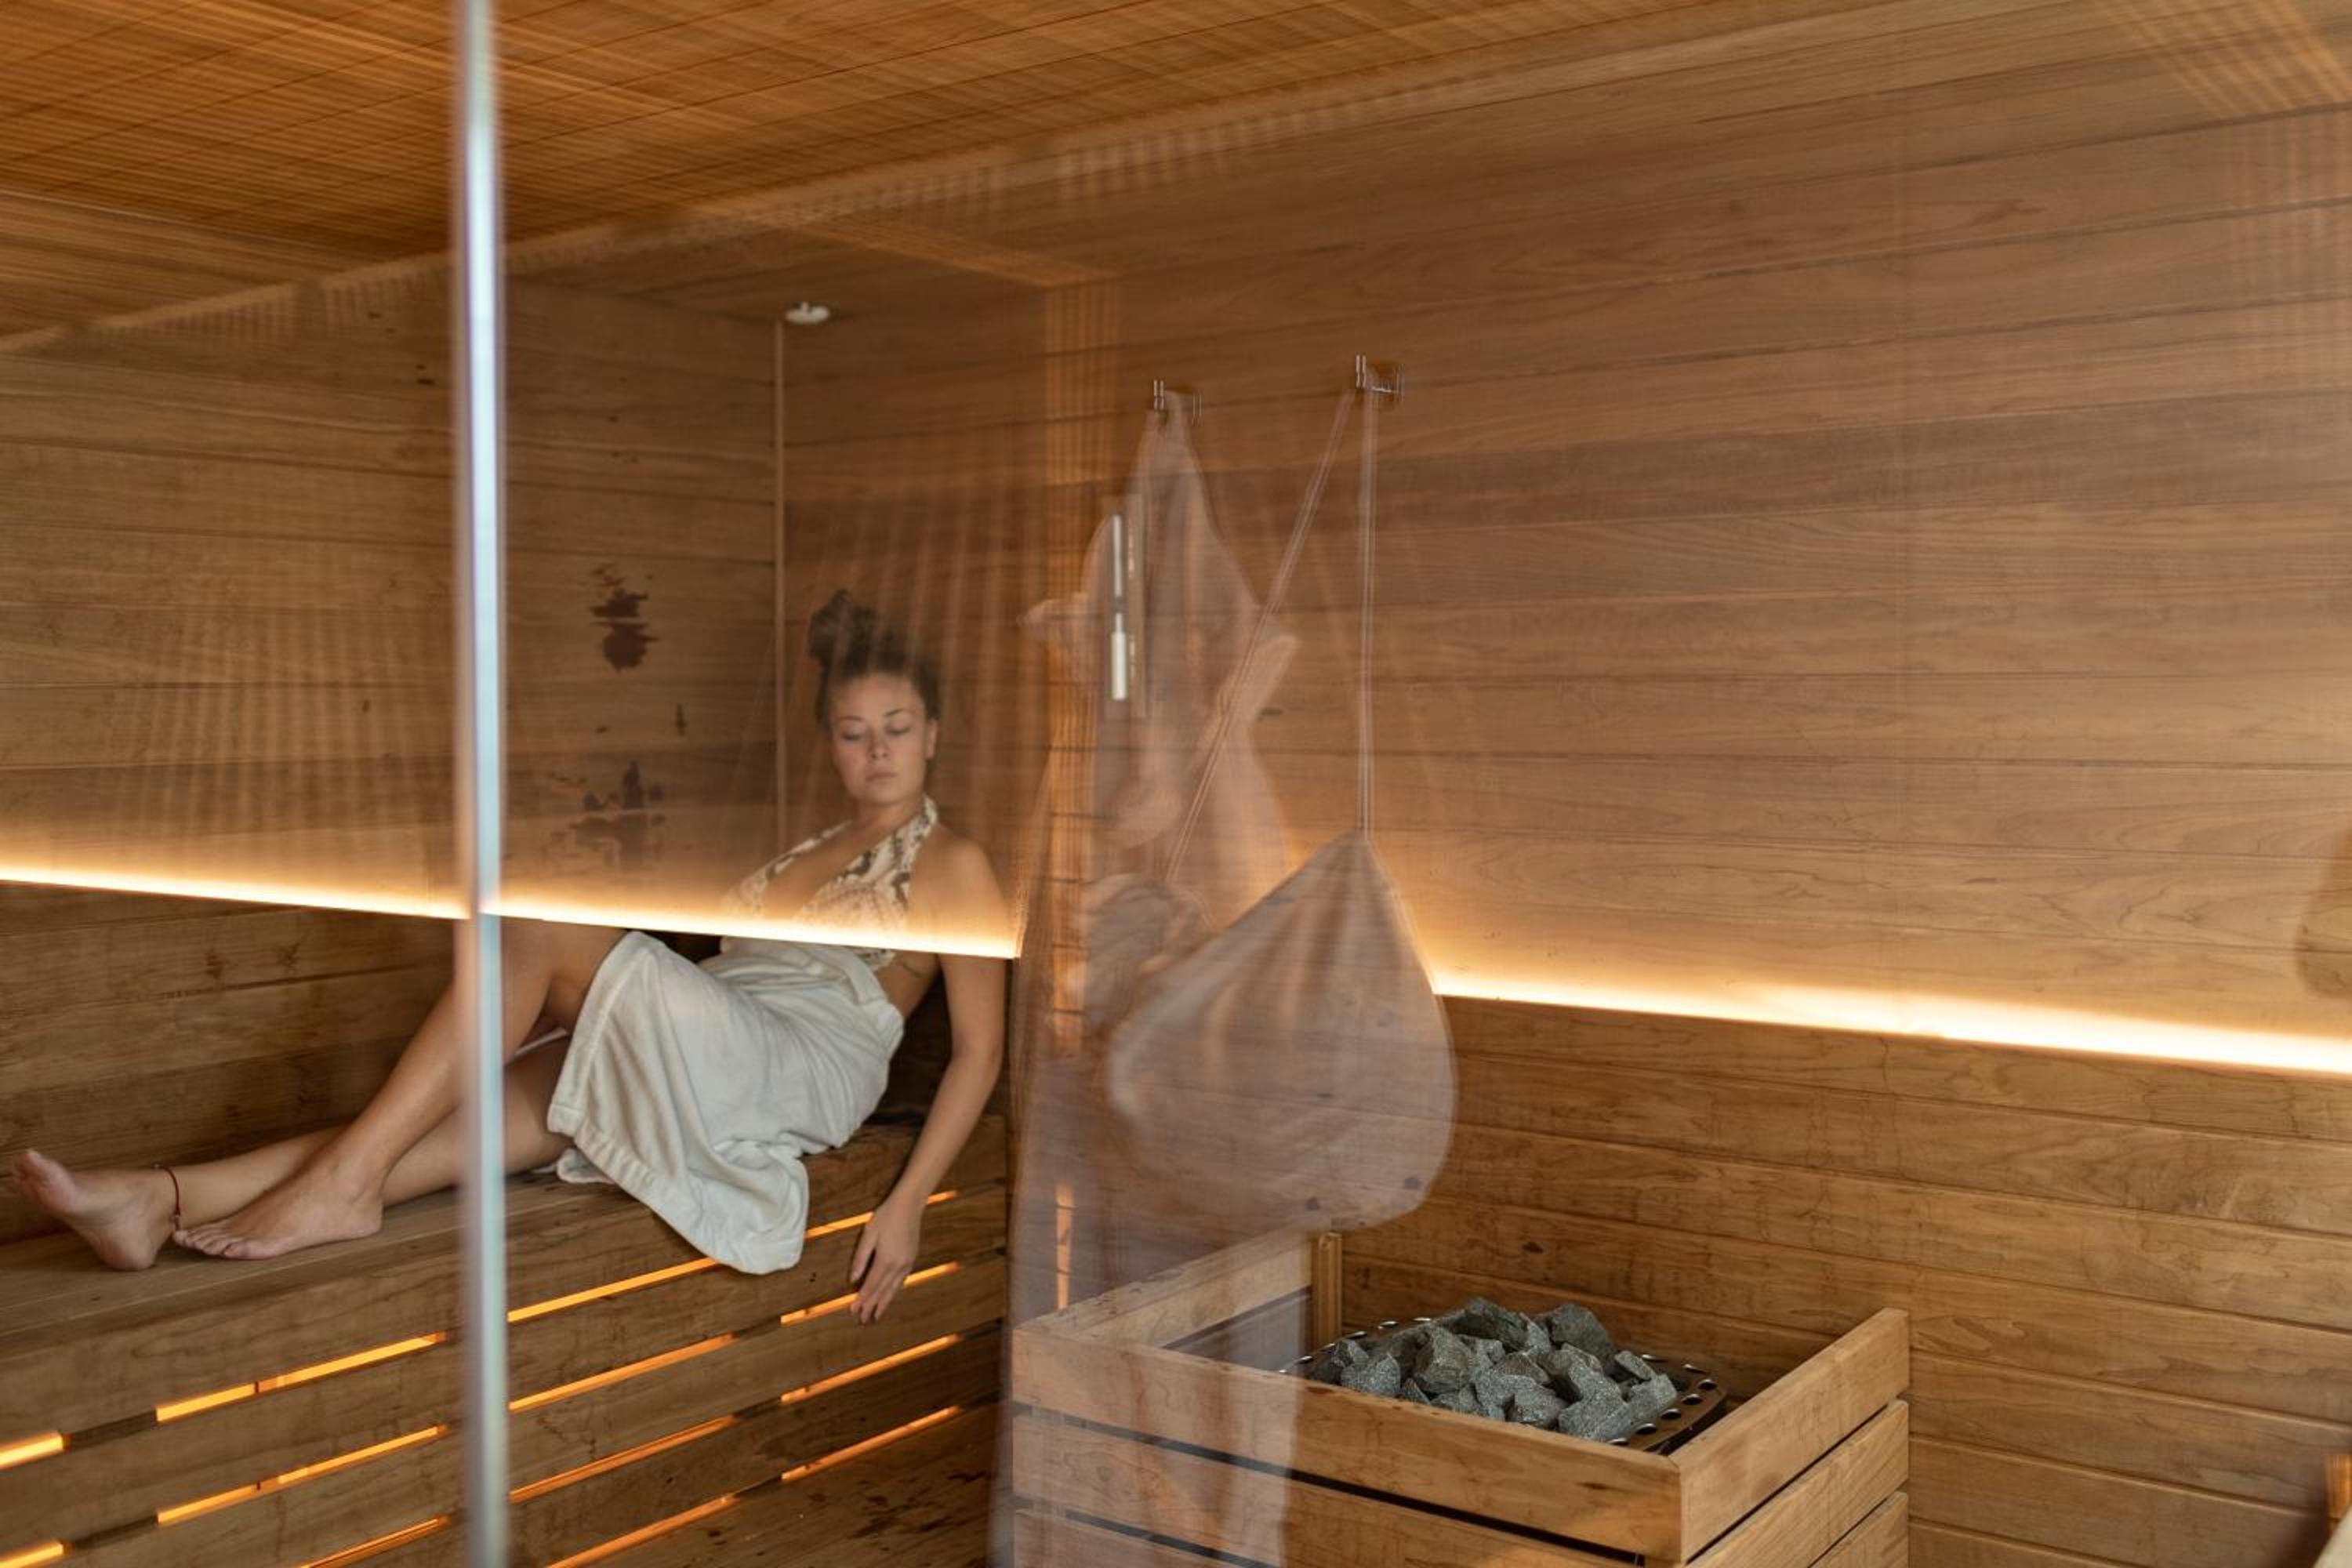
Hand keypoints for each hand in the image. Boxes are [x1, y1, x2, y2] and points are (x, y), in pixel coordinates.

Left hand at [848, 1194, 921, 1322]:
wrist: (909, 1206)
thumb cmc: (886, 1217)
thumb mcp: (868, 1235)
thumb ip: (860, 1259)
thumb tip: (853, 1279)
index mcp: (886, 1260)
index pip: (871, 1285)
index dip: (861, 1300)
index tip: (854, 1311)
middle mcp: (898, 1266)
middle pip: (882, 1291)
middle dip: (871, 1306)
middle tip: (863, 1320)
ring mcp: (907, 1264)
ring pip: (893, 1289)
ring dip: (883, 1303)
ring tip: (876, 1316)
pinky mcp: (911, 1260)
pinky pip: (900, 1282)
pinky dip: (893, 1292)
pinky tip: (889, 1297)